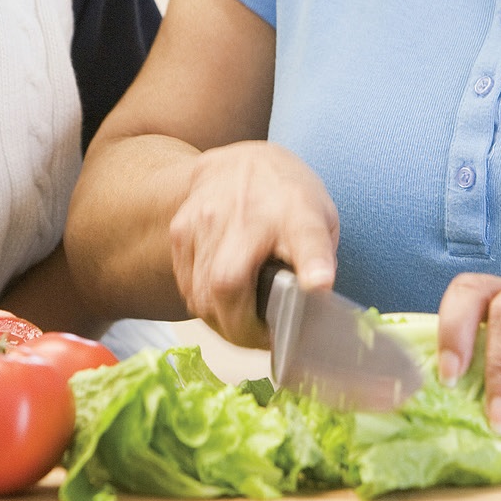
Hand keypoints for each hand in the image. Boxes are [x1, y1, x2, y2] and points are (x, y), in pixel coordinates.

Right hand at [167, 140, 339, 346]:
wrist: (240, 161)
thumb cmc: (287, 198)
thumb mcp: (320, 218)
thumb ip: (319, 259)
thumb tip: (314, 302)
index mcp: (294, 211)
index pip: (306, 236)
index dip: (313, 264)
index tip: (318, 285)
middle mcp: (245, 212)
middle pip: (228, 284)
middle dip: (242, 328)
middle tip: (262, 339)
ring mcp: (205, 220)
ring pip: (201, 295)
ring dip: (222, 322)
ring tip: (242, 324)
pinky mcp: (180, 230)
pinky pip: (186, 287)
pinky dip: (203, 305)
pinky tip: (221, 302)